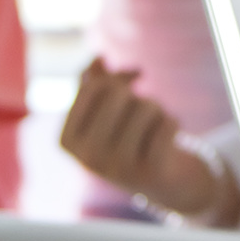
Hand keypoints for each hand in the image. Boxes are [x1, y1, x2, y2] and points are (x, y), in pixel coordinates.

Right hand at [61, 63, 238, 222]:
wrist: (162, 182)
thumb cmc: (130, 139)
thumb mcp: (106, 111)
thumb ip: (97, 81)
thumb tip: (97, 58)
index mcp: (67, 141)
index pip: (91, 87)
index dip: (116, 78)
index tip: (130, 84)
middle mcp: (87, 157)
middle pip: (117, 93)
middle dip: (136, 95)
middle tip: (142, 111)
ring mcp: (118, 167)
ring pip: (146, 106)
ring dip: (156, 109)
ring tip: (154, 127)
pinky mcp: (151, 172)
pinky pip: (168, 122)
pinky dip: (173, 121)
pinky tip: (168, 139)